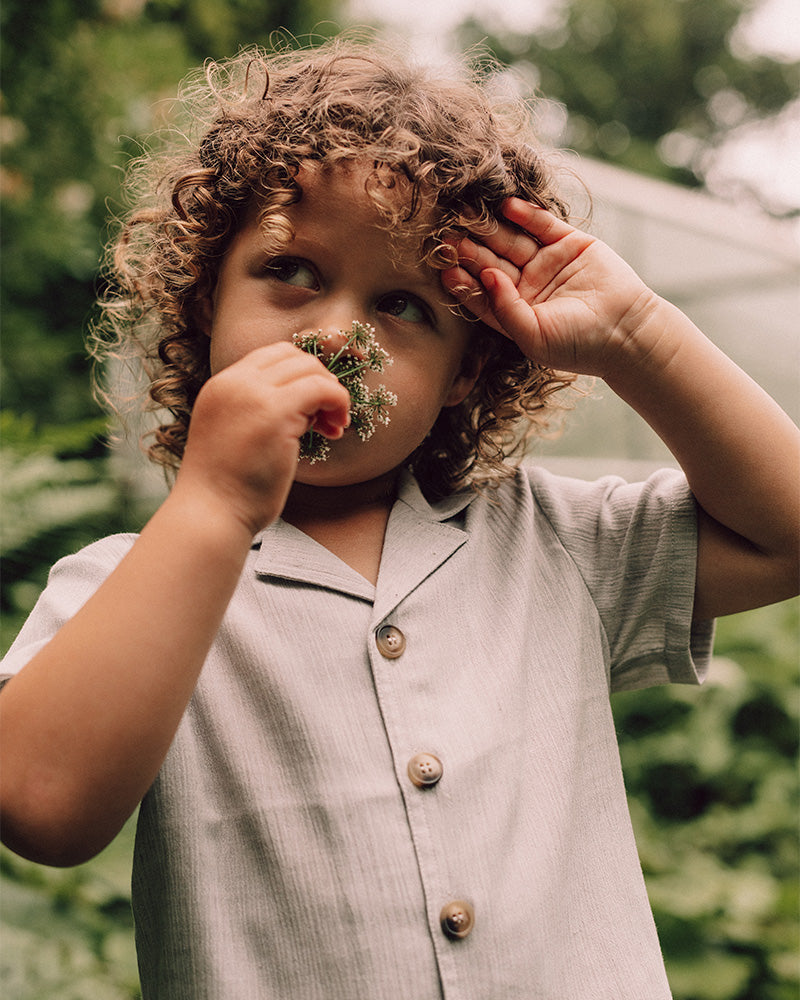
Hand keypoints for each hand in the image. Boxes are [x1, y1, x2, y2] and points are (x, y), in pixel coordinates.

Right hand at [176, 342, 350, 534]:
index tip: (311, 409)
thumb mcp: (236, 435)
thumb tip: (307, 406)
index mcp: (222, 386)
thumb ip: (260, 412)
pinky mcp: (275, 414)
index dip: (299, 376)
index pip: (271, 356)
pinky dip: (339, 402)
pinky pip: (322, 388)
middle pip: (293, 356)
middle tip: (327, 419)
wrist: (211, 514)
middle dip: (318, 382)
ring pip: (310, 368)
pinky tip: (336, 430)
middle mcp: (235, 383)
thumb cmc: (228, 488)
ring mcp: (253, 394)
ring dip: (331, 394)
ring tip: (332, 427)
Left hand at [442, 198, 659, 377]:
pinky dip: (524, 214)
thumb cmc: (578, 344)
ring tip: (469, 215)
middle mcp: (526, 285)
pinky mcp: (568, 243)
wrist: (626, 331)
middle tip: (448, 236)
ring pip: (511, 241)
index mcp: (513, 311)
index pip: (481, 293)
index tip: (445, 268)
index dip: (464, 280)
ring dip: (490, 228)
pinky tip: (505, 207)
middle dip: (471, 250)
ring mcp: (546, 262)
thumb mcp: (534, 336)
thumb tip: (485, 276)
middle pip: (492, 262)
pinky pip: (541, 224)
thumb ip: (505, 309)